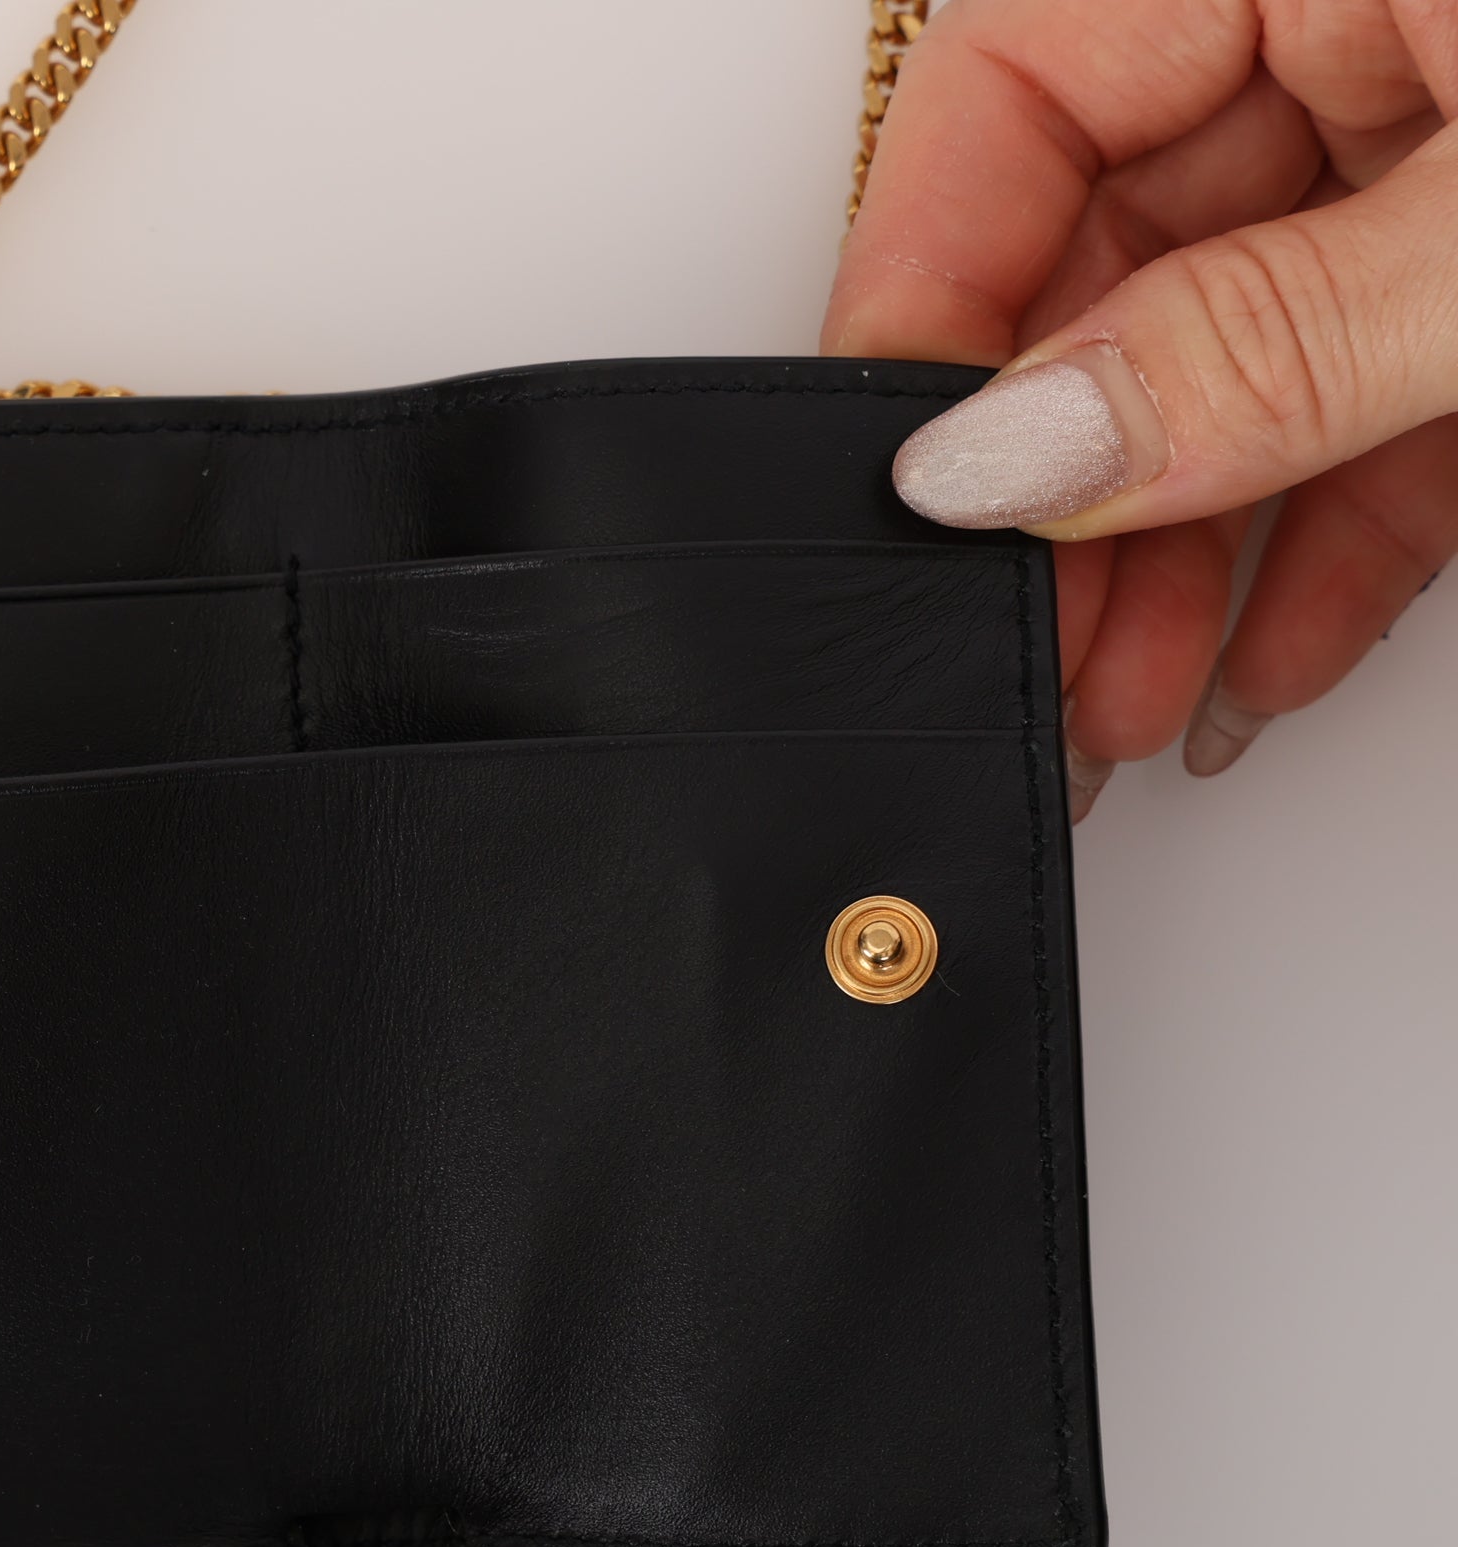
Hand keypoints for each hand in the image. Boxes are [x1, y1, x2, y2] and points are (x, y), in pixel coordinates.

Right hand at [826, 0, 1457, 817]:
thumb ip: (1269, 337)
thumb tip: (1018, 454)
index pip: (1007, 98)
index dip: (927, 312)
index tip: (912, 503)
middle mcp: (1348, 11)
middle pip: (1102, 254)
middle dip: (1072, 492)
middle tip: (1030, 655)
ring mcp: (1437, 120)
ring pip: (1231, 349)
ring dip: (1178, 553)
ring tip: (1130, 706)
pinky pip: (1367, 384)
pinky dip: (1327, 530)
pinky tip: (1267, 658)